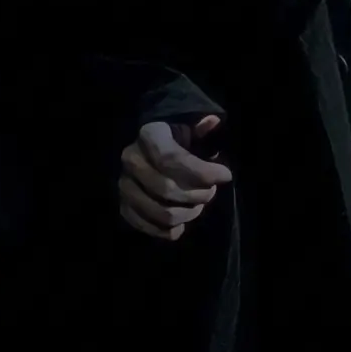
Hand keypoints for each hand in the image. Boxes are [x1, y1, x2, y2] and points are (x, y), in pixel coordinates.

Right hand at [119, 114, 232, 239]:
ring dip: (189, 213)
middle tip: (212, 191)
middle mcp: (131, 160)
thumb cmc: (176, 141)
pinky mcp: (125, 208)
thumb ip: (201, 130)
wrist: (149, 153)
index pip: (171, 158)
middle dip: (198, 194)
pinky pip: (152, 228)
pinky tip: (184, 220)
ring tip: (199, 204)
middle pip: (168, 189)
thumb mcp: (188, 130)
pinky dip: (174, 229)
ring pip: (163, 213)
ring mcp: (124, 186)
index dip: (201, 172)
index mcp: (148, 136)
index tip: (225, 175)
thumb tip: (212, 122)